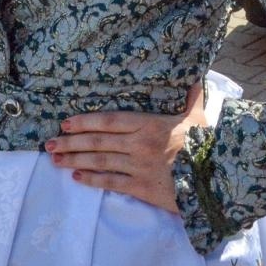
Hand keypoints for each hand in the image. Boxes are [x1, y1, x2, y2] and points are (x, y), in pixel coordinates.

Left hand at [45, 82, 206, 213]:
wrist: (216, 178)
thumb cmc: (206, 145)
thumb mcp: (198, 116)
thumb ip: (191, 96)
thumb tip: (194, 77)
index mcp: (148, 124)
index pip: (109, 121)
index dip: (85, 121)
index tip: (66, 122)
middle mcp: (138, 145)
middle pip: (97, 142)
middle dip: (71, 142)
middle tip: (49, 143)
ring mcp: (138, 167)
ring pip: (99, 162)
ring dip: (74, 161)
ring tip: (55, 159)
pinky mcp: (141, 188)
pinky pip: (111, 183)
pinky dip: (92, 181)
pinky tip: (76, 178)